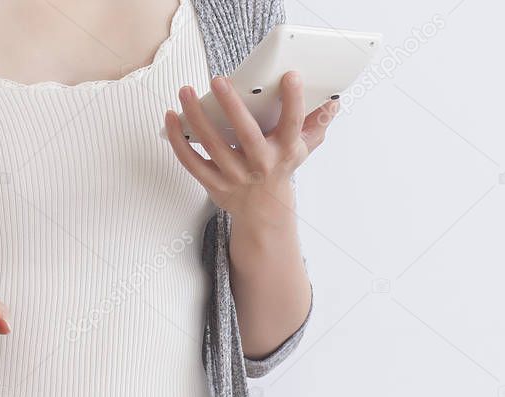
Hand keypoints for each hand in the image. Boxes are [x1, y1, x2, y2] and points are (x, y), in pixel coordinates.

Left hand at [164, 71, 337, 233]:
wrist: (264, 212)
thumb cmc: (281, 169)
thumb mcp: (303, 148)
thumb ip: (316, 123)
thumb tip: (333, 101)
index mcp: (285, 152)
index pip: (293, 124)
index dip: (294, 100)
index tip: (290, 76)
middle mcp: (261, 165)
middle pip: (246, 135)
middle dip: (232, 106)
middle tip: (218, 79)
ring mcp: (235, 177)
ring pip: (212, 145)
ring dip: (196, 117)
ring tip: (185, 91)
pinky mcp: (213, 184)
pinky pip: (191, 161)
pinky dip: (177, 140)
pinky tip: (171, 117)